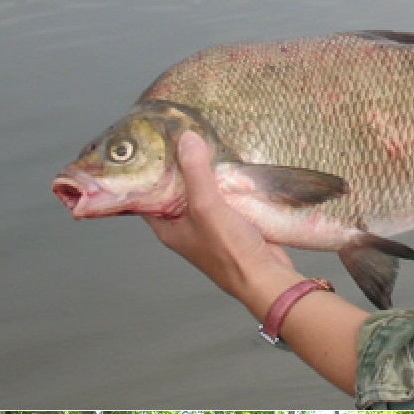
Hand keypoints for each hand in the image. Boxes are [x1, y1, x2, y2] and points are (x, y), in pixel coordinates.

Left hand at [142, 131, 295, 305]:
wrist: (265, 275)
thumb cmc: (229, 251)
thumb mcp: (206, 207)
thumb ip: (196, 172)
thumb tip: (187, 139)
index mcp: (168, 228)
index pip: (148, 196)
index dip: (148, 173)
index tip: (151, 147)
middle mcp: (185, 227)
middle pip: (177, 191)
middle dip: (180, 168)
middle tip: (181, 137)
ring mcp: (209, 226)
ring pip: (203, 192)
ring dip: (206, 174)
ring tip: (205, 143)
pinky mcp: (232, 223)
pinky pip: (225, 197)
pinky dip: (226, 182)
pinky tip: (231, 164)